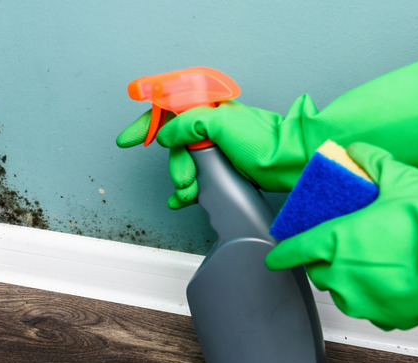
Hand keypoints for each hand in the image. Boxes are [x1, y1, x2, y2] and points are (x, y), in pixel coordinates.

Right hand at [117, 98, 320, 206]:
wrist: (289, 163)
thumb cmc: (264, 141)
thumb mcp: (220, 124)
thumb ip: (187, 125)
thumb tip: (166, 135)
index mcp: (207, 108)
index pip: (167, 109)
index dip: (146, 124)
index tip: (128, 139)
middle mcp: (210, 125)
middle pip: (173, 142)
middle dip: (174, 163)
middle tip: (183, 177)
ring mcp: (215, 146)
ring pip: (184, 162)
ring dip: (182, 179)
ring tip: (189, 191)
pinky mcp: (222, 165)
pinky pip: (196, 176)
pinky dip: (187, 189)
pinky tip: (182, 199)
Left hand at [266, 142, 417, 329]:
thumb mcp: (401, 179)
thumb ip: (371, 163)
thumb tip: (358, 152)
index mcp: (336, 242)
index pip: (293, 251)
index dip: (282, 253)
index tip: (276, 255)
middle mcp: (342, 275)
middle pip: (318, 271)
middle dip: (326, 260)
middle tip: (347, 245)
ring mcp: (363, 300)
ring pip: (341, 292)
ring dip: (348, 279)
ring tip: (374, 260)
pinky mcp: (385, 318)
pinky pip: (368, 307)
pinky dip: (373, 295)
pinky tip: (392, 278)